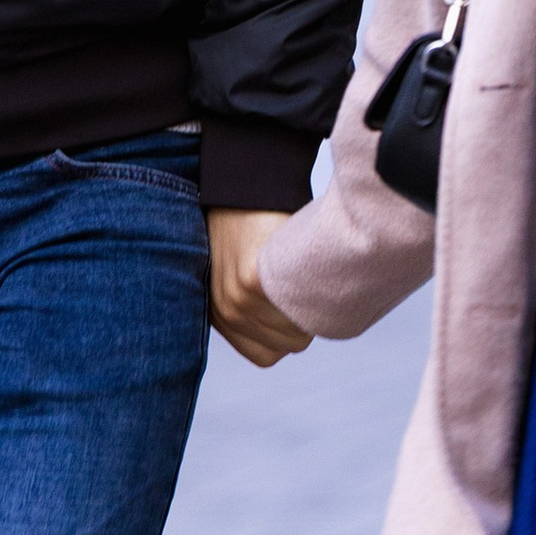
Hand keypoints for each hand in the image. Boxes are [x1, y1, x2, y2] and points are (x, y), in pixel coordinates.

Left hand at [206, 207, 310, 368]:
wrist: (241, 179)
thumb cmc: (248, 221)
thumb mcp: (242, 271)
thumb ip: (257, 307)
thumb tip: (295, 327)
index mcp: (222, 315)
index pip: (267, 355)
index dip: (290, 332)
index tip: (300, 303)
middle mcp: (226, 312)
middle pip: (287, 344)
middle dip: (305, 319)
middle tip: (312, 285)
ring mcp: (236, 299)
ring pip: (297, 331)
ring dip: (312, 307)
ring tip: (313, 273)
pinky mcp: (251, 282)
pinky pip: (296, 309)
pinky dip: (311, 290)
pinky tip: (311, 266)